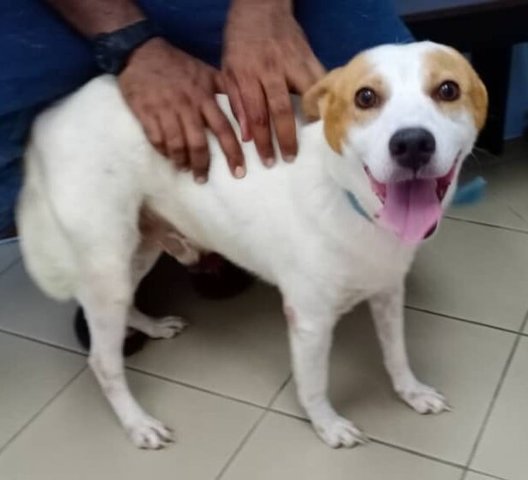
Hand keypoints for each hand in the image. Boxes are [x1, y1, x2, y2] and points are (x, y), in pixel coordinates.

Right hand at [119, 37, 244, 181]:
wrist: (140, 51)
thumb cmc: (178, 65)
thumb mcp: (208, 72)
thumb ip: (229, 92)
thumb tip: (248, 117)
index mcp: (204, 96)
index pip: (223, 129)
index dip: (233, 152)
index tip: (239, 172)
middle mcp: (187, 105)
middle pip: (199, 143)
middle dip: (203, 165)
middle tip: (203, 179)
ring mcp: (165, 109)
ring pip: (177, 145)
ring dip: (182, 161)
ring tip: (185, 169)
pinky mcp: (145, 113)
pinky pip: (156, 139)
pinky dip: (163, 152)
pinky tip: (168, 157)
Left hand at [222, 0, 324, 164]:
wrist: (261, 6)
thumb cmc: (240, 41)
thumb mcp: (228, 70)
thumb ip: (236, 102)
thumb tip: (245, 136)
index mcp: (247, 74)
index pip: (256, 115)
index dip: (263, 141)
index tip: (268, 160)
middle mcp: (271, 70)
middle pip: (281, 110)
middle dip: (285, 138)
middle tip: (289, 158)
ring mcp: (293, 62)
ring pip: (305, 96)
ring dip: (309, 121)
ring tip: (312, 141)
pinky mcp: (309, 56)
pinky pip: (320, 81)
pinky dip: (324, 99)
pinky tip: (325, 115)